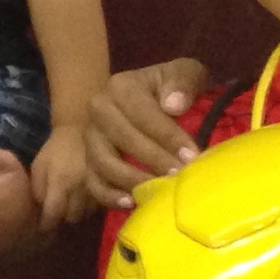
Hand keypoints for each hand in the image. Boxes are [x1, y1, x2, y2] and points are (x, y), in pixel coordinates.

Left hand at [28, 125, 97, 229]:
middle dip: (63, 216)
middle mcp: (80, 189)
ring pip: (86, 213)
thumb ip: (37, 189)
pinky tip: (84, 197)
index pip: (53, 214)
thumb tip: (40, 210)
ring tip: (71, 203)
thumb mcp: (39, 166)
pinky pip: (99, 205)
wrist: (82, 130)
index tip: (44, 225)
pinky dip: (90, 205)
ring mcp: (96, 188)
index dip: (47, 223)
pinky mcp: (109, 186)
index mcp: (60, 183)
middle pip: (71, 218)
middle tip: (59, 210)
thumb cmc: (56, 150)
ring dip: (77, 211)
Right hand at [85, 58, 208, 208]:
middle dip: (154, 159)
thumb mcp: (185, 75)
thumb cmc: (172, 91)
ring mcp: (90, 138)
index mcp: (120, 86)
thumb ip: (183, 81)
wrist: (150, 103)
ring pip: (103, 162)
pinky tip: (131, 203)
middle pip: (122, 138)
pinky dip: (109, 196)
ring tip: (158, 190)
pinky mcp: (88, 162)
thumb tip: (173, 105)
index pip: (142, 112)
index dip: (167, 136)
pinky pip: (92, 182)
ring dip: (132, 179)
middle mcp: (98, 109)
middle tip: (179, 175)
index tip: (191, 155)